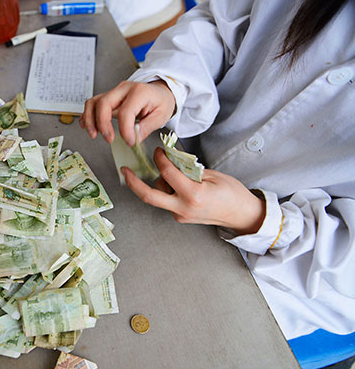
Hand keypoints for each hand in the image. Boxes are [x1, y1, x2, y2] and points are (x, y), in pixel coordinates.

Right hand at [80, 80, 175, 145]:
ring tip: (94, 134)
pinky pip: (92, 104)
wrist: (160, 92)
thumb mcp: (161, 116)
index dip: (125, 129)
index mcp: (139, 92)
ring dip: (90, 119)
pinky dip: (87, 116)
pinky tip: (87, 127)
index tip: (129, 142)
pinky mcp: (108, 98)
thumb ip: (147, 128)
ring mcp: (114, 92)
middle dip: (102, 124)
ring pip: (94, 102)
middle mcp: (124, 89)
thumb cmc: (161, 102)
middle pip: (104, 103)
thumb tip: (133, 138)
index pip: (126, 111)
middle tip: (109, 139)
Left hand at [122, 147, 265, 234]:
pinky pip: (167, 201)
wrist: (243, 215)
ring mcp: (180, 216)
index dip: (160, 159)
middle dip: (134, 183)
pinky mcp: (180, 218)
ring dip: (160, 183)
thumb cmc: (232, 194)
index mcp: (193, 195)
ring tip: (175, 175)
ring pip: (159, 197)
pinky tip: (178, 184)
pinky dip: (168, 190)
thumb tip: (171, 161)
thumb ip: (188, 170)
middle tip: (124, 171)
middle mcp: (183, 208)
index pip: (168, 173)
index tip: (157, 151)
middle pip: (150, 196)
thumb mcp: (212, 175)